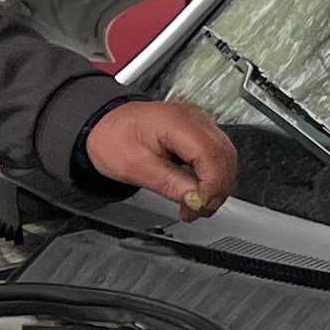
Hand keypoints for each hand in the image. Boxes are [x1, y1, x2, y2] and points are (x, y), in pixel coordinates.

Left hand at [84, 99, 239, 217]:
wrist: (102, 125)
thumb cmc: (113, 139)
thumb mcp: (134, 168)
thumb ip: (170, 184)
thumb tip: (197, 200)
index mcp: (177, 122)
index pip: (212, 155)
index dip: (212, 185)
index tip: (200, 206)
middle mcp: (195, 119)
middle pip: (225, 157)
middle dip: (217, 189)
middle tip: (198, 210)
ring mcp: (200, 123)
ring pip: (227, 158)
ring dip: (217, 185)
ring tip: (196, 204)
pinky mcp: (200, 132)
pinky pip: (218, 156)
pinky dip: (213, 177)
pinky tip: (198, 191)